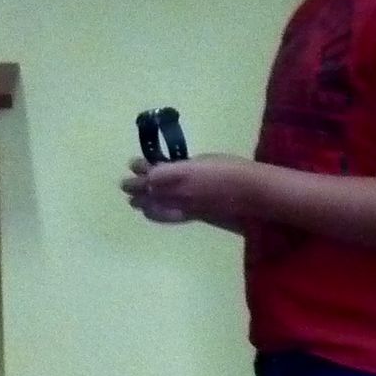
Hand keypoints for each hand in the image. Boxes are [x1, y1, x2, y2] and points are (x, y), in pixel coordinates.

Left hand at [122, 154, 254, 222]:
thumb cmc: (230, 168)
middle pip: (148, 191)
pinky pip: (166, 216)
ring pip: (154, 205)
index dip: (141, 169)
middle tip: (125, 184)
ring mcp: (184, 206)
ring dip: (140, 201)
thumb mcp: (204, 159)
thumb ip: (183, 166)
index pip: (152, 174)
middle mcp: (178, 191)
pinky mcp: (191, 216)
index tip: (135, 164)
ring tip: (132, 199)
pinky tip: (148, 212)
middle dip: (134, 187)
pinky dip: (154, 213)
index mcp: (181, 172)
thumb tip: (170, 168)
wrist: (250, 192)